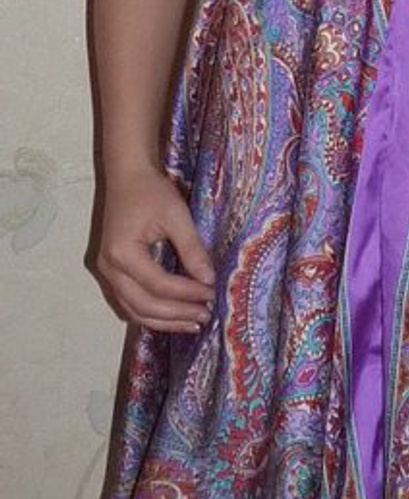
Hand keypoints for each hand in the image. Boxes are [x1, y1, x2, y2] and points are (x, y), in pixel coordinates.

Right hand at [95, 164, 216, 332]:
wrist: (127, 176)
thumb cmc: (150, 191)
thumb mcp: (176, 215)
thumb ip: (192, 249)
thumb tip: (209, 280)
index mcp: (122, 253)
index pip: (159, 285)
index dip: (187, 293)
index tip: (211, 293)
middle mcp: (109, 268)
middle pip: (144, 305)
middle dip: (176, 315)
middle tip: (205, 315)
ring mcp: (107, 273)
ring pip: (134, 310)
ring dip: (164, 321)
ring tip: (193, 322)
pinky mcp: (112, 272)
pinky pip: (129, 303)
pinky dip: (151, 313)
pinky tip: (173, 316)